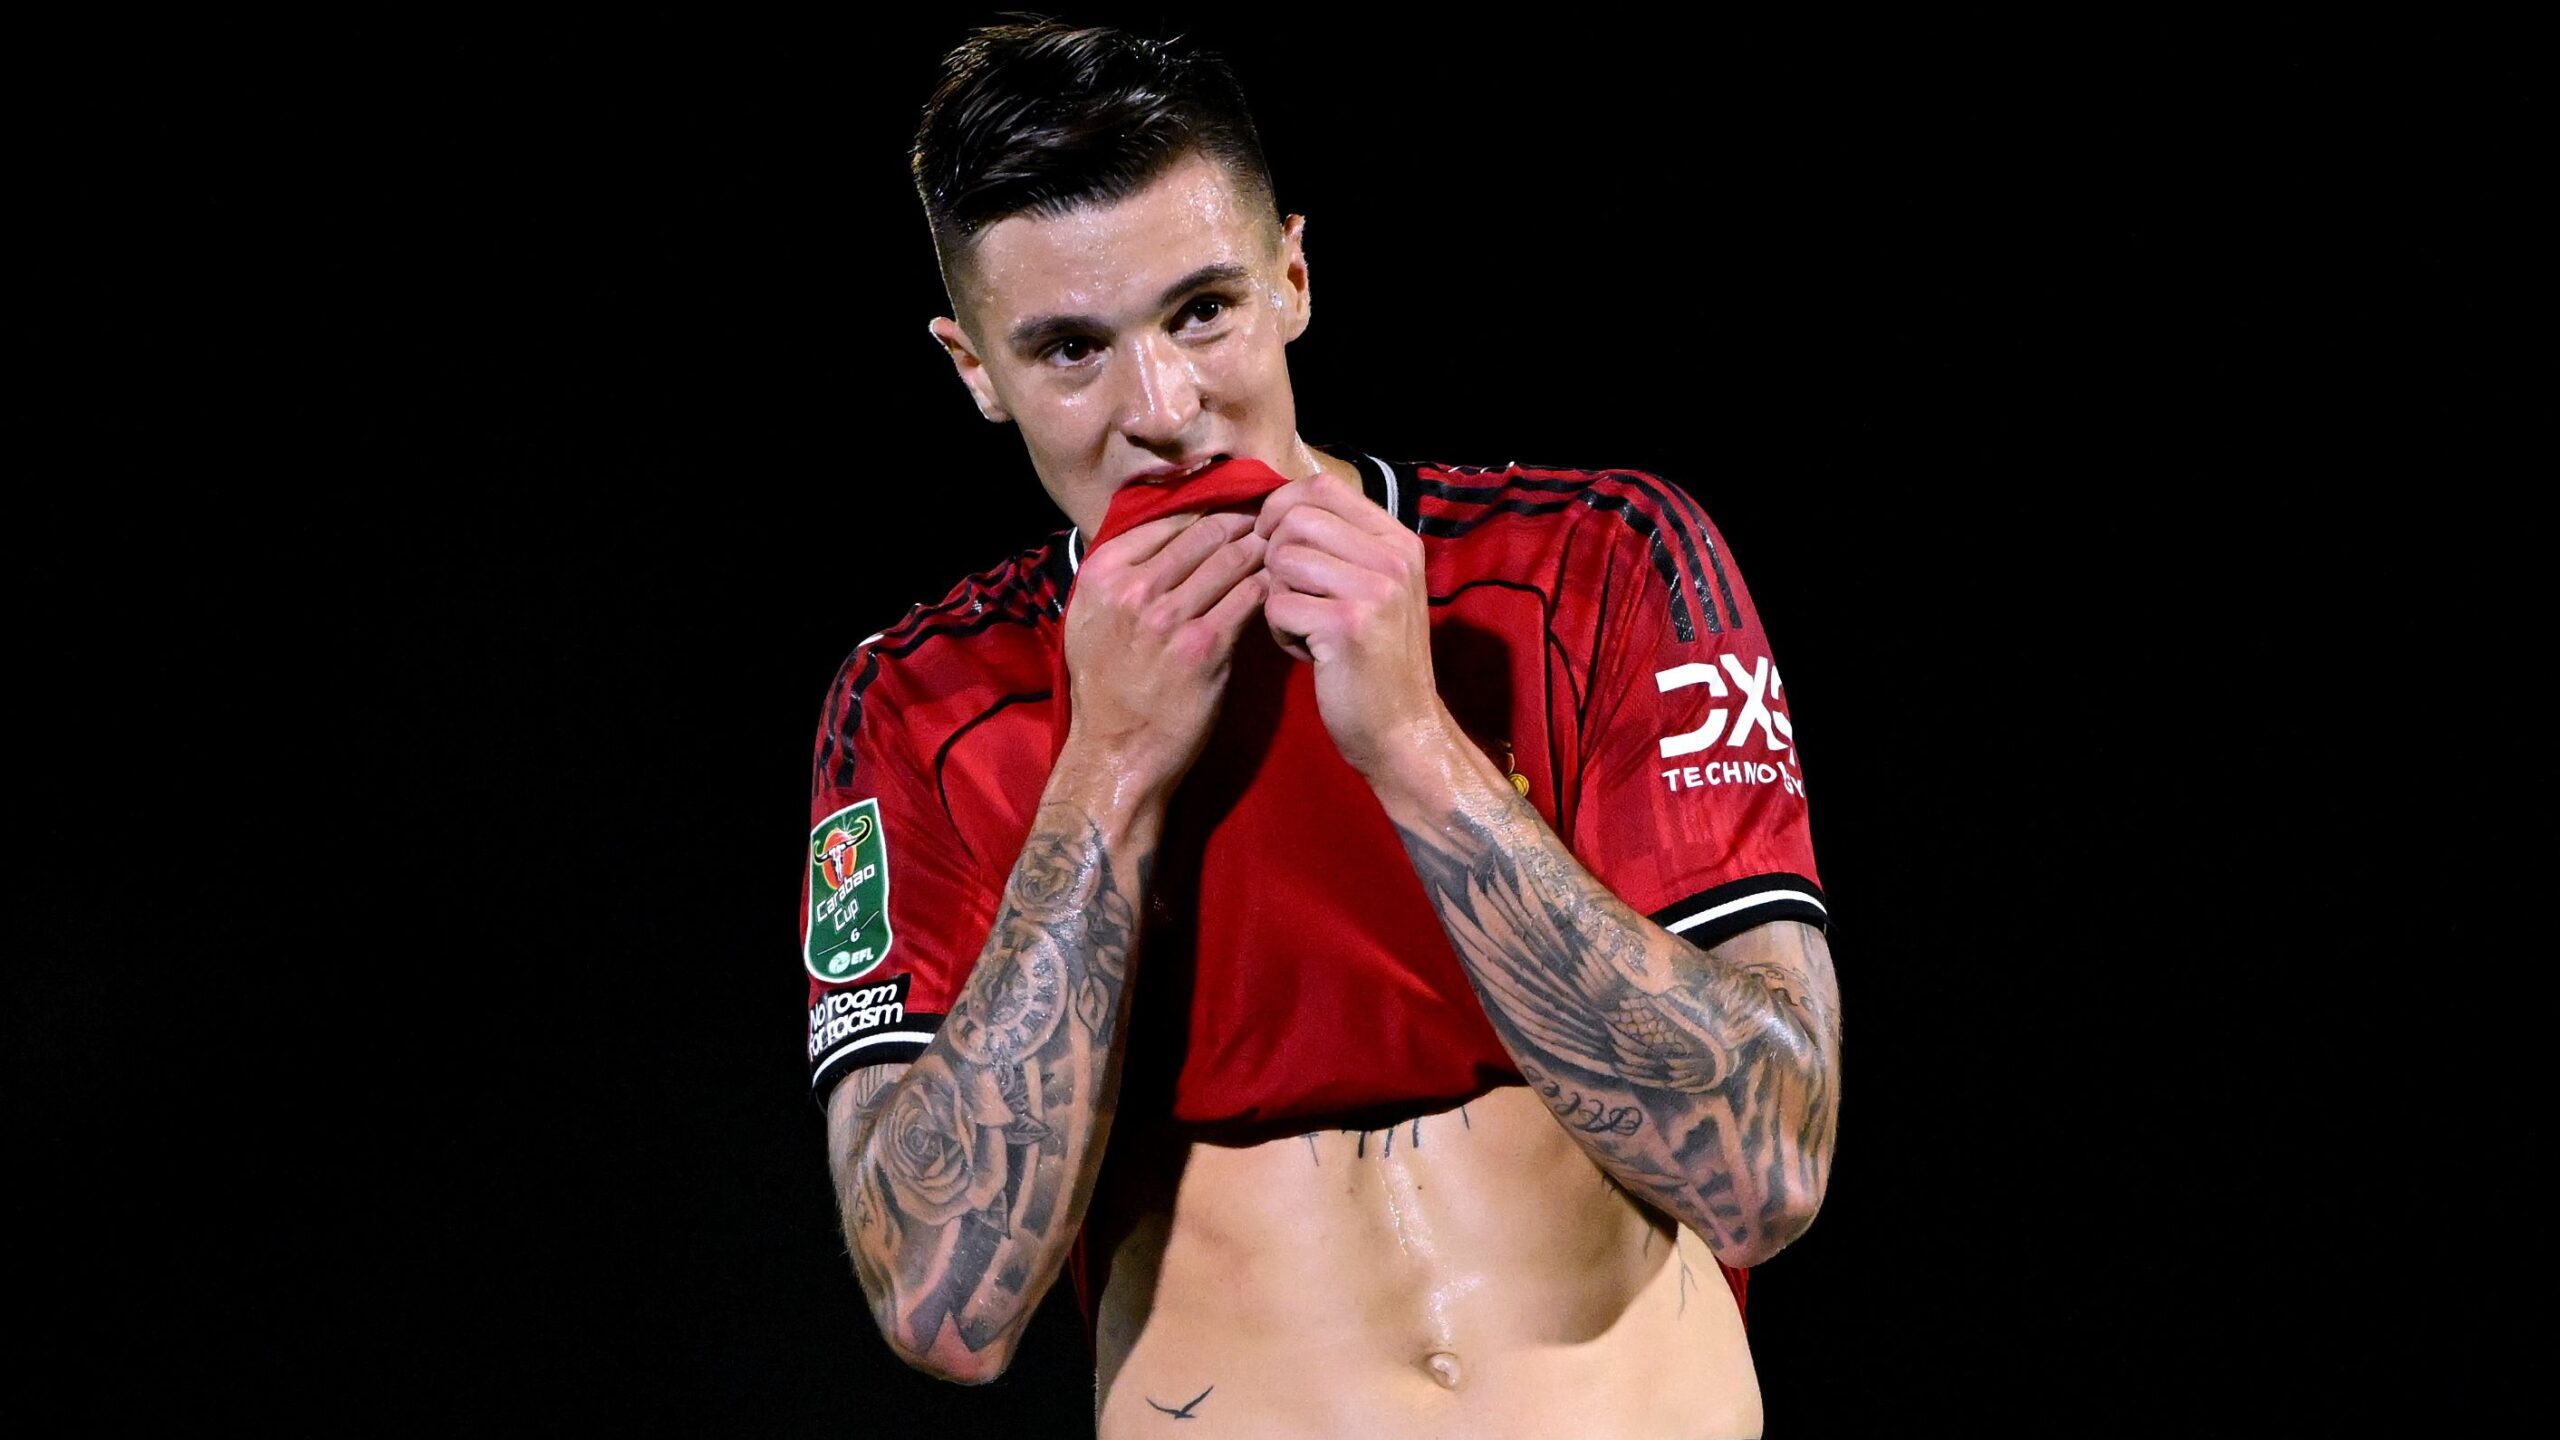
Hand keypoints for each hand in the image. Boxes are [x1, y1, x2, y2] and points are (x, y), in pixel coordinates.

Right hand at [1061, 510, 1269, 795]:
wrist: (1116, 753)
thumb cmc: (1106, 688)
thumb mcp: (1090, 620)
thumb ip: (1121, 577)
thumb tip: (1165, 538)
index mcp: (1103, 574)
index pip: (1168, 520)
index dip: (1209, 510)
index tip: (1236, 509)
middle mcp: (1133, 590)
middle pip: (1205, 533)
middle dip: (1244, 521)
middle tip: (1276, 518)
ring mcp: (1168, 618)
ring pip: (1232, 559)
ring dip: (1264, 548)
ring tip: (1287, 544)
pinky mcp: (1204, 648)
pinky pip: (1249, 598)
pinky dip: (1270, 585)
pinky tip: (1285, 584)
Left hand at [1254, 470, 1448, 778]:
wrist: (1403, 732)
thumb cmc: (1376, 661)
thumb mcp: (1375, 590)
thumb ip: (1341, 545)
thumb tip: (1277, 507)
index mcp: (1398, 541)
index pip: (1322, 487)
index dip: (1282, 507)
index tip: (1273, 543)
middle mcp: (1392, 557)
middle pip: (1294, 519)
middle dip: (1274, 557)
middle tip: (1292, 596)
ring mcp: (1374, 589)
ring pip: (1281, 559)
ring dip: (1276, 596)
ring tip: (1305, 627)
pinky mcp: (1347, 625)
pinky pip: (1276, 604)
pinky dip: (1280, 632)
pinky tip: (1309, 653)